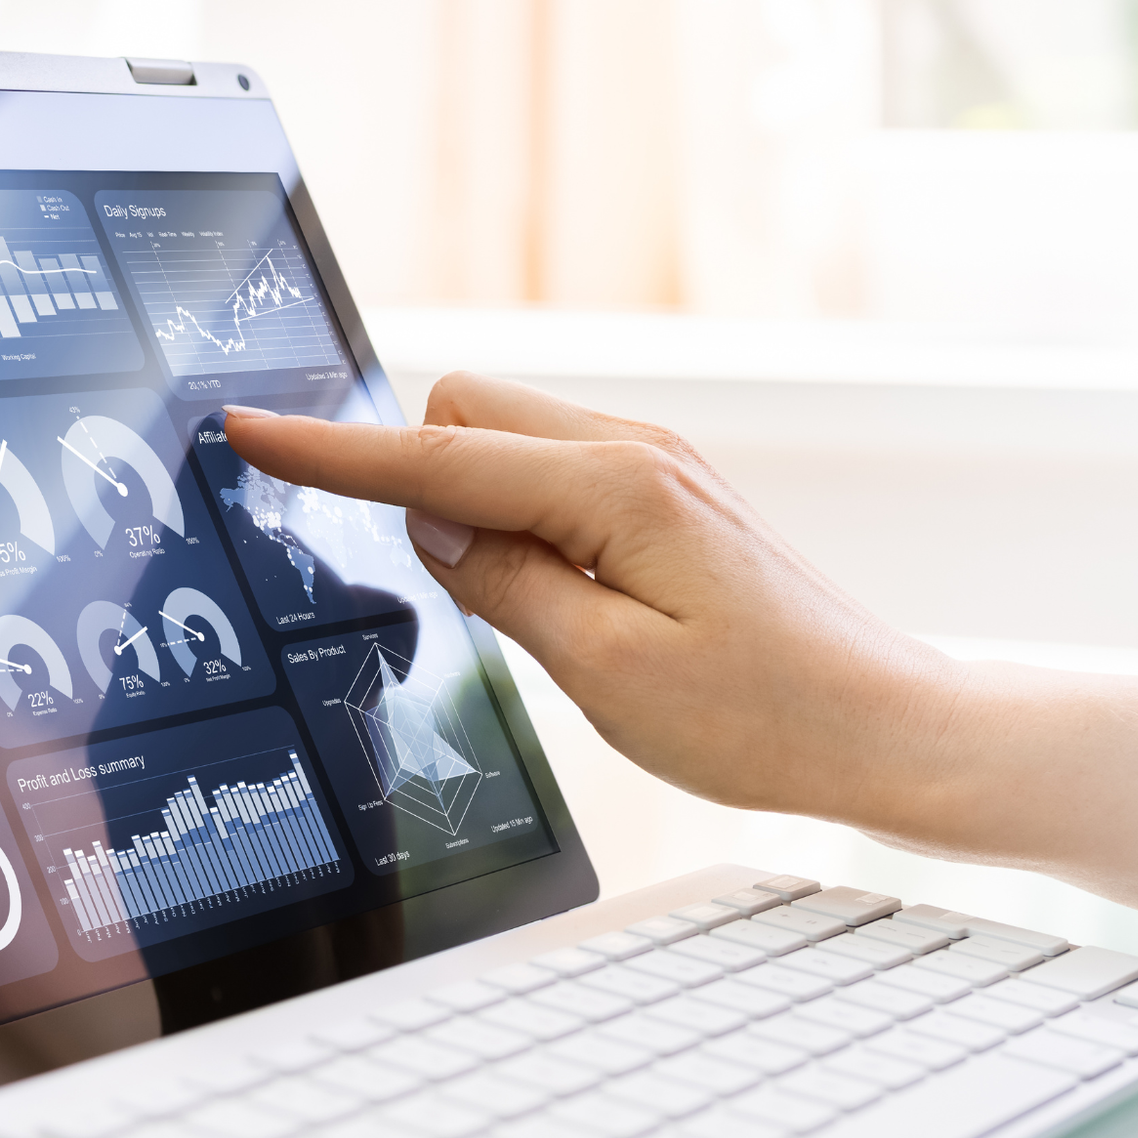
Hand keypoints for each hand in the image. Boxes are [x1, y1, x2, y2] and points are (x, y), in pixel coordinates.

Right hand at [225, 373, 962, 826]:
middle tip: (447, 586)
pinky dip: (520, 514)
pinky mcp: (670, 500)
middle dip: (417, 469)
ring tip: (526, 612)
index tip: (249, 431)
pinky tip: (553, 596)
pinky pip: (554, 470)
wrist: (888, 729)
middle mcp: (638, 454)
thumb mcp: (607, 674)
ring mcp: (659, 470)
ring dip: (474, 498)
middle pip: (466, 408)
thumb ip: (503, 584)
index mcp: (616, 489)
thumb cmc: (766, 720)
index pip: (437, 459)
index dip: (333, 454)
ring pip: (509, 436)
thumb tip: (429, 523)